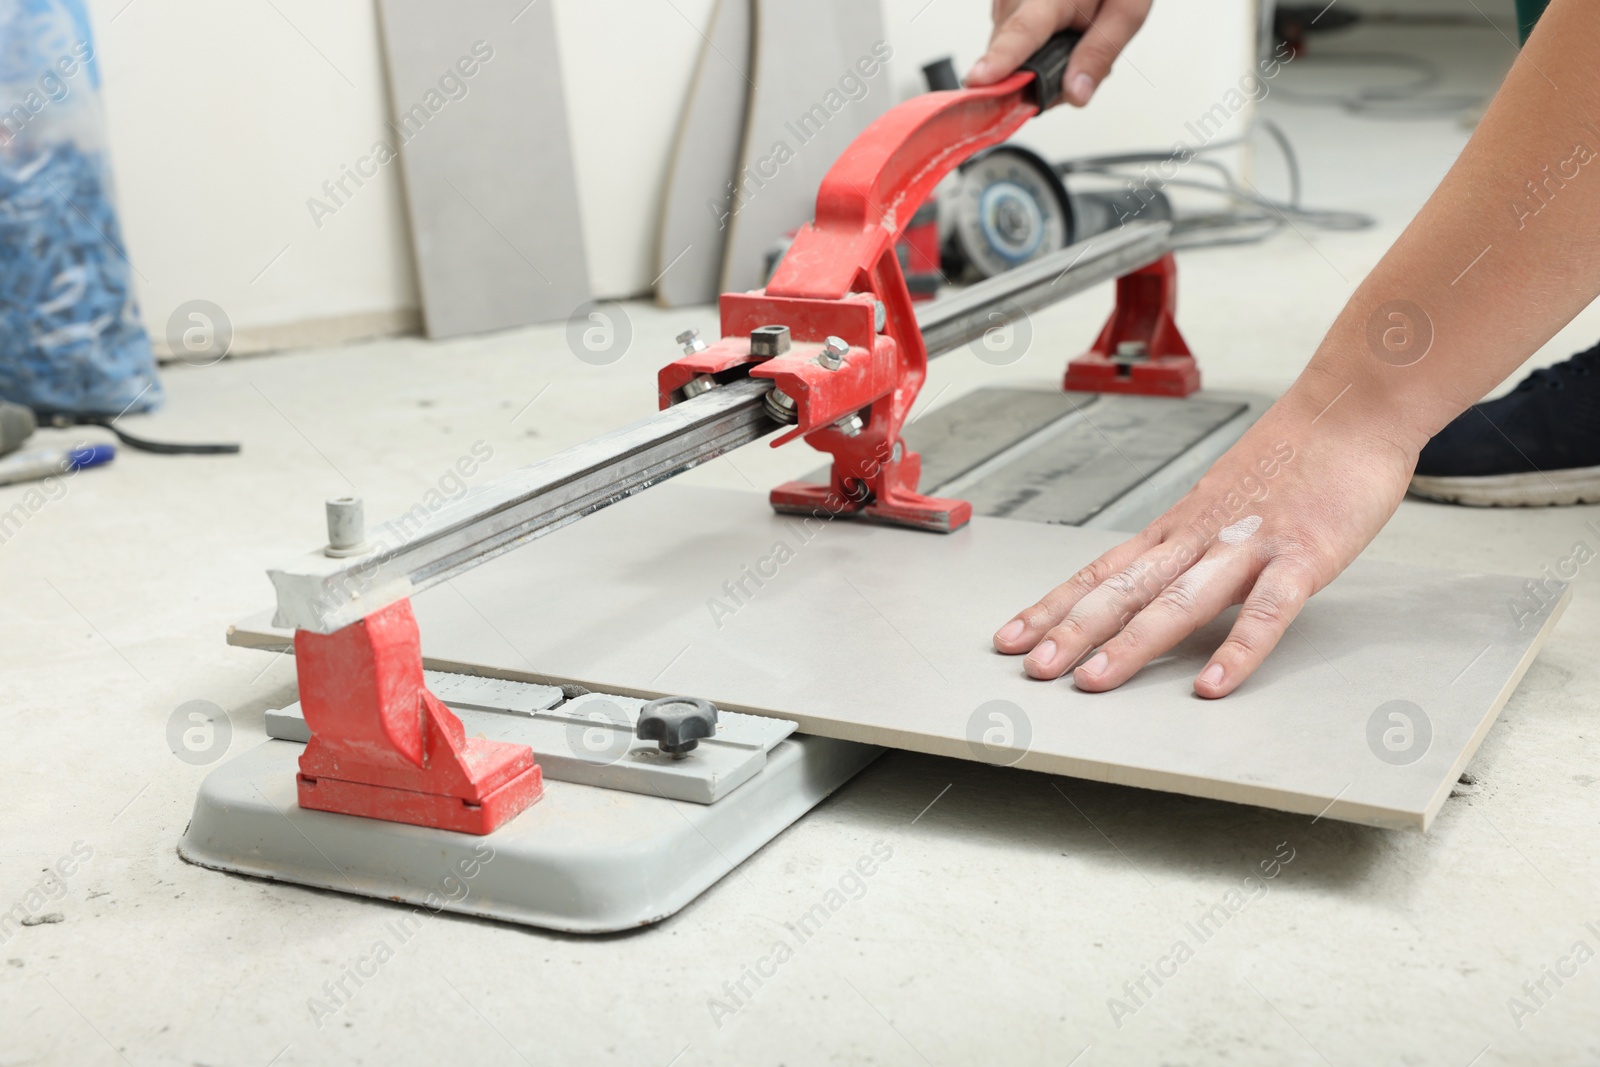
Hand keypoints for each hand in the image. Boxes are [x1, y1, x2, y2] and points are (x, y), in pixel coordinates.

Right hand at [966, 0, 1153, 106]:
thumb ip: (1100, 54)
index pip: (1021, 32)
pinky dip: (1034, 51)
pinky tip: (1056, 36)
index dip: (1000, 61)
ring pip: (1011, 57)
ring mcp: (1004, 2)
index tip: (979, 80)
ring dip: (1041, 64)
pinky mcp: (1001, 8)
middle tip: (1080, 63)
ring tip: (1071, 41)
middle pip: (1013, 59)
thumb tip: (1075, 94)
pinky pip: (1011, 46)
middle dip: (1044, 76)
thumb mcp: (1125, 11)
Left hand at [991, 385, 1417, 696]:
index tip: (1011, 636)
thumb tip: (1149, 585)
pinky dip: (1239, 648)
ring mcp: (1247, 546)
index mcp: (1177, 528)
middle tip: (1032, 668)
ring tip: (1093, 679)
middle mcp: (1198, 536)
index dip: (1054, 606)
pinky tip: (1214, 683)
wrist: (1349, 407)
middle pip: (1125, 589)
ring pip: (1179, 600)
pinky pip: (1266, 611)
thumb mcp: (1219, 502)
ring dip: (1132, 642)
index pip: (1101, 572)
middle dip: (1072, 630)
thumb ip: (1187, 547)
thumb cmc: (1291, 459)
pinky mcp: (1302, 556)